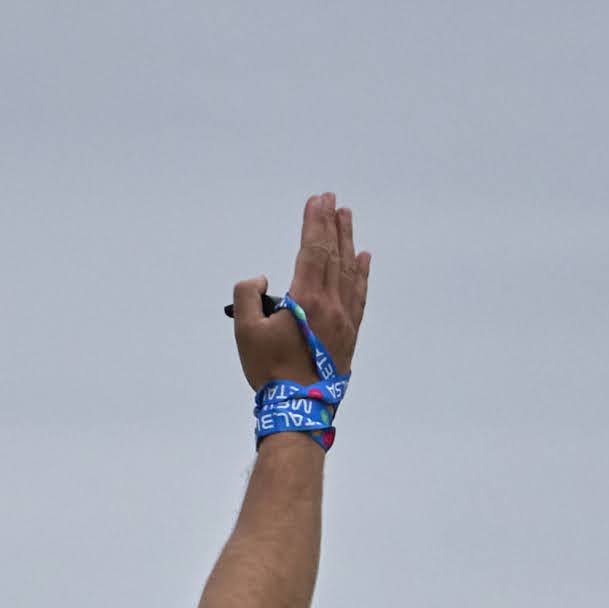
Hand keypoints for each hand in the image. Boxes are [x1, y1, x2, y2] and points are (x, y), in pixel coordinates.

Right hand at [229, 195, 368, 391]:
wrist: (297, 408)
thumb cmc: (269, 371)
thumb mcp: (244, 331)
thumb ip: (247, 295)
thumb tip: (264, 278)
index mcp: (306, 299)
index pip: (313, 250)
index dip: (314, 223)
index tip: (317, 200)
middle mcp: (331, 304)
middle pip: (334, 254)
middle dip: (331, 224)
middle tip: (332, 199)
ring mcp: (344, 318)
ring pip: (349, 270)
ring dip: (347, 240)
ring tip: (347, 217)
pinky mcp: (350, 333)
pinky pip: (360, 294)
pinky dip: (362, 272)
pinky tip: (364, 257)